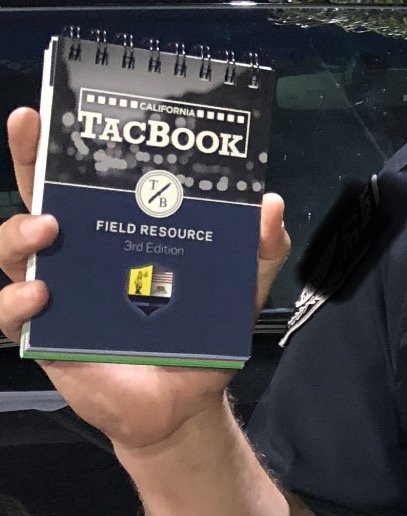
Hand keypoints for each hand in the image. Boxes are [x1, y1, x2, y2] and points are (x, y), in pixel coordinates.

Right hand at [1, 105, 290, 452]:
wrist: (186, 407)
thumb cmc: (202, 338)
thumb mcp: (240, 287)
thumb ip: (259, 249)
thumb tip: (271, 204)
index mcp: (116, 230)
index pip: (82, 178)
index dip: (59, 141)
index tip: (47, 108)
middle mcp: (79, 253)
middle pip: (36, 198)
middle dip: (27, 159)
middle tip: (30, 131)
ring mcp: (57, 292)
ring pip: (14, 250)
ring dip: (20, 232)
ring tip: (48, 229)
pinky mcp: (44, 336)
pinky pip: (10, 313)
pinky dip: (16, 299)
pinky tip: (42, 294)